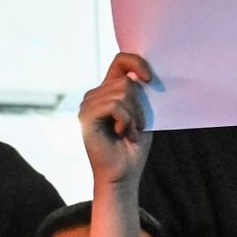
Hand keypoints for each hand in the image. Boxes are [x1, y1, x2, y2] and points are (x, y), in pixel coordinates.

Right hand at [79, 53, 153, 186]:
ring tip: (130, 132)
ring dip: (133, 115)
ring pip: (121, 92)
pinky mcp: (86, 117)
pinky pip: (114, 105)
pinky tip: (122, 133)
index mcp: (108, 92)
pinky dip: (126, 120)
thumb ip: (140, 93)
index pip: (120, 61)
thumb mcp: (142, 115)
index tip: (150, 79)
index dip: (136, 62)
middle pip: (124, 80)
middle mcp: (94, 95)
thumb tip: (144, 74)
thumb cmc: (133, 148)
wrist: (123, 175)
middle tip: (138, 126)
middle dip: (139, 105)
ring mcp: (88, 105)